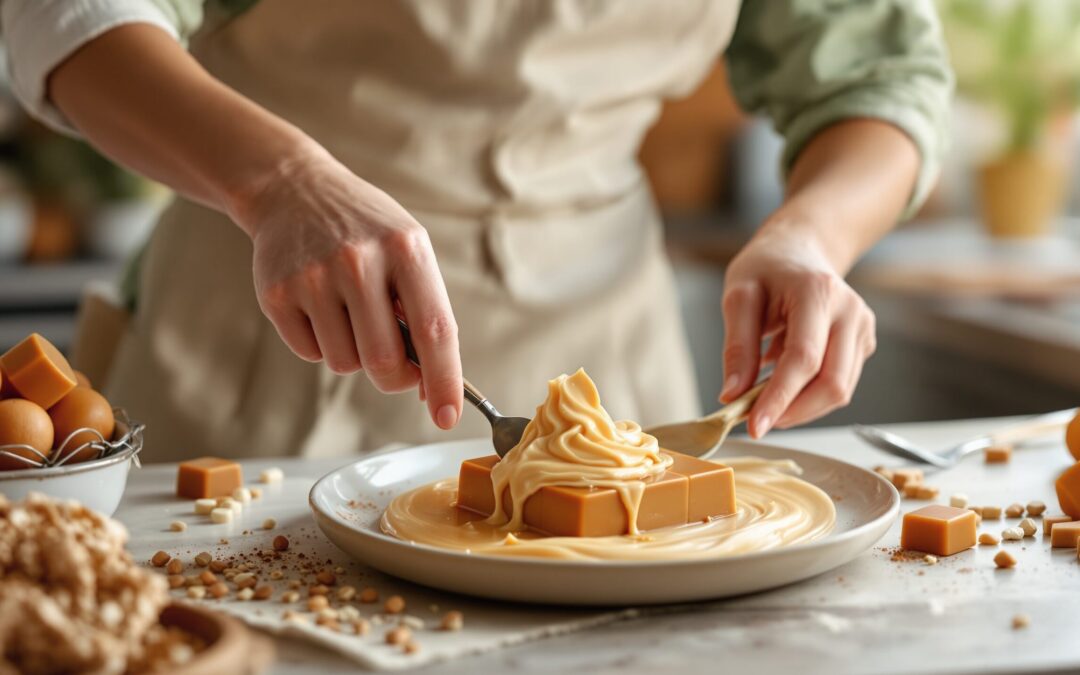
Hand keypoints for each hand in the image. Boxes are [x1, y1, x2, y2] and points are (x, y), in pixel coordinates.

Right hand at [231, 146, 462, 429]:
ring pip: (344, 364)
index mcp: (406, 249)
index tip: (446, 418)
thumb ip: (425, 313)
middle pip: (384, 362)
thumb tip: (431, 385)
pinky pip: (310, 353)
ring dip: (353, 355)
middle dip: (395, 378)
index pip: (434, 331)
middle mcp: (359, 261)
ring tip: (349, 310)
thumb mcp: (408, 251)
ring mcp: (313, 277)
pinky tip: (319, 305)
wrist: (294, 191)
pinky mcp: (276, 294)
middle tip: (395, 365)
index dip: (444, 381)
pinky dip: (321, 343)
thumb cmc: (366, 232)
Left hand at [719, 225, 875, 436]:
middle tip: (756, 420)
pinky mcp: (864, 343)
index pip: (804, 359)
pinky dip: (810, 395)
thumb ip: (738, 347)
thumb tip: (733, 396)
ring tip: (765, 399)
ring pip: (841, 390)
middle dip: (793, 411)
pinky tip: (786, 381)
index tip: (755, 426)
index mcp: (818, 293)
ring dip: (801, 408)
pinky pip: (841, 383)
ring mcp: (862, 328)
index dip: (780, 398)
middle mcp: (850, 311)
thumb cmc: (767, 269)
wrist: (799, 250)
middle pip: (832, 383)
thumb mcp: (739, 296)